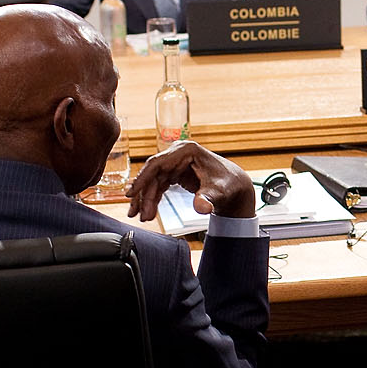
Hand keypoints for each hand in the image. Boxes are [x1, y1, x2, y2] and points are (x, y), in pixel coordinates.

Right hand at [127, 140, 255, 220]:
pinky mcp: (175, 173)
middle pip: (152, 174)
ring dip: (146, 199)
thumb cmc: (229, 185)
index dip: (142, 179)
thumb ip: (208, 199)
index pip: (157, 164)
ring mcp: (175, 163)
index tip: (131, 194)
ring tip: (141, 217)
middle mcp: (178, 154)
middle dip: (143, 195)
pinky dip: (152, 199)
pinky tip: (148, 211)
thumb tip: (201, 208)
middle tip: (136, 213)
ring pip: (153, 181)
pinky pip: (158, 186)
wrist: (235, 188)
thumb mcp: (219, 192)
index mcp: (186, 150)